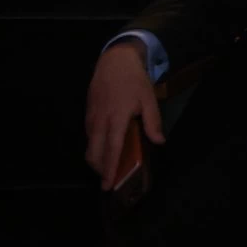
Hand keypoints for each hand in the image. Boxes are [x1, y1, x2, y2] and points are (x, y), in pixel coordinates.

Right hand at [84, 40, 163, 180]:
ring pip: (89, 146)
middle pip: (93, 154)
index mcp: (116, 119)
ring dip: (96, 159)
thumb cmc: (134, 81)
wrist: (114, 62)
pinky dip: (95, 147)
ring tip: (109, 166)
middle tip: (109, 180)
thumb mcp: (149, 99)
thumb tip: (159, 141)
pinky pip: (89, 137)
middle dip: (99, 170)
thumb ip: (153, 122)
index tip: (107, 184)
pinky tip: (106, 147)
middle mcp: (99, 122)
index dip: (109, 169)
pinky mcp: (87, 115)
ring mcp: (91, 119)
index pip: (111, 150)